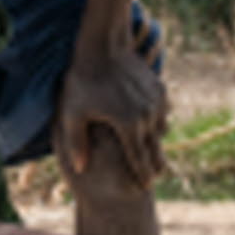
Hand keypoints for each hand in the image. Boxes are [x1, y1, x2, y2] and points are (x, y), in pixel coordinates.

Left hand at [56, 48, 166, 187]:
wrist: (103, 45)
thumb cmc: (83, 80)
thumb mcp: (72, 113)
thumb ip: (76, 143)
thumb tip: (79, 169)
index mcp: (128, 125)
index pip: (138, 159)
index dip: (141, 176)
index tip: (143, 188)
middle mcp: (147, 115)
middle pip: (155, 148)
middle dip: (155, 165)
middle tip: (153, 178)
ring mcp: (156, 101)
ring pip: (161, 129)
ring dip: (156, 141)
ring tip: (152, 153)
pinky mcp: (159, 88)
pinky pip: (162, 111)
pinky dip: (157, 120)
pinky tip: (150, 125)